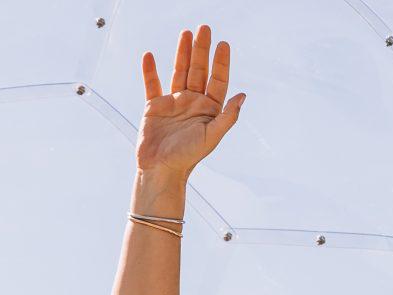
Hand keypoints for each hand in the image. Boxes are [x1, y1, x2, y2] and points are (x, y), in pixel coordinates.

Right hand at [137, 24, 245, 179]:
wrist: (160, 170)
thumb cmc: (188, 157)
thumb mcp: (212, 136)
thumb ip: (228, 116)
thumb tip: (243, 95)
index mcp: (209, 109)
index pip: (217, 80)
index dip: (221, 62)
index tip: (223, 44)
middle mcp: (192, 102)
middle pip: (198, 70)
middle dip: (201, 49)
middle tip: (204, 28)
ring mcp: (173, 103)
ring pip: (179, 72)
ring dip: (182, 53)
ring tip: (185, 33)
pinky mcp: (154, 107)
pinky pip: (152, 84)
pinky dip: (150, 71)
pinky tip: (149, 56)